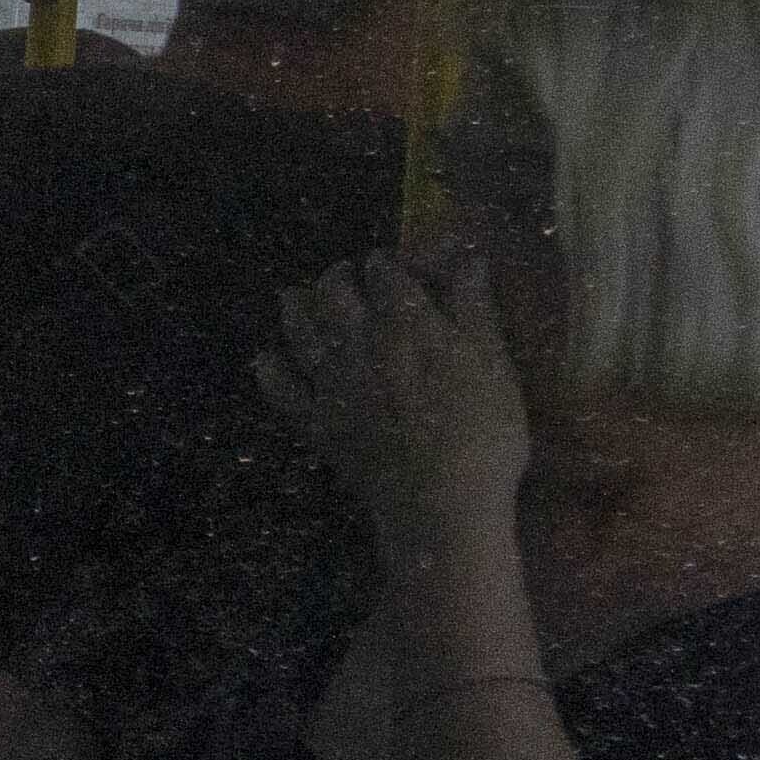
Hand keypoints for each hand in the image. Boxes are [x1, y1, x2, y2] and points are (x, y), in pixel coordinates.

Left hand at [262, 240, 533, 545]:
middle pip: (334, 294)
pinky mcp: (316, 422)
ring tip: (293, 295)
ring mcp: (331, 384)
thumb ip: (474, 307)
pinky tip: (266, 359)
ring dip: (295, 308)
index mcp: (405, 323)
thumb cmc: (484, 434)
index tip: (388, 263)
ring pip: (301, 332)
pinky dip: (270, 370)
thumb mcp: (494, 364)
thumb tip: (468, 256)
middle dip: (337, 277)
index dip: (385, 262)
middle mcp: (359, 344)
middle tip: (343, 274)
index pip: (385, 273)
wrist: (441, 503)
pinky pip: (281, 390)